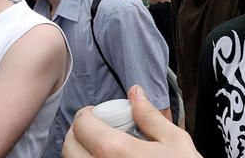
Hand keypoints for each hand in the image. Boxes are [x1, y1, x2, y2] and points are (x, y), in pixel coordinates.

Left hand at [63, 85, 200, 157]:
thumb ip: (150, 117)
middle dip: (79, 133)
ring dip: (81, 152)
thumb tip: (135, 93)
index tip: (96, 113)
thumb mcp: (175, 142)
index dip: (86, 114)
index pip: (82, 125)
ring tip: (102, 148)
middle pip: (69, 148)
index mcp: (117, 152)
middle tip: (97, 129)